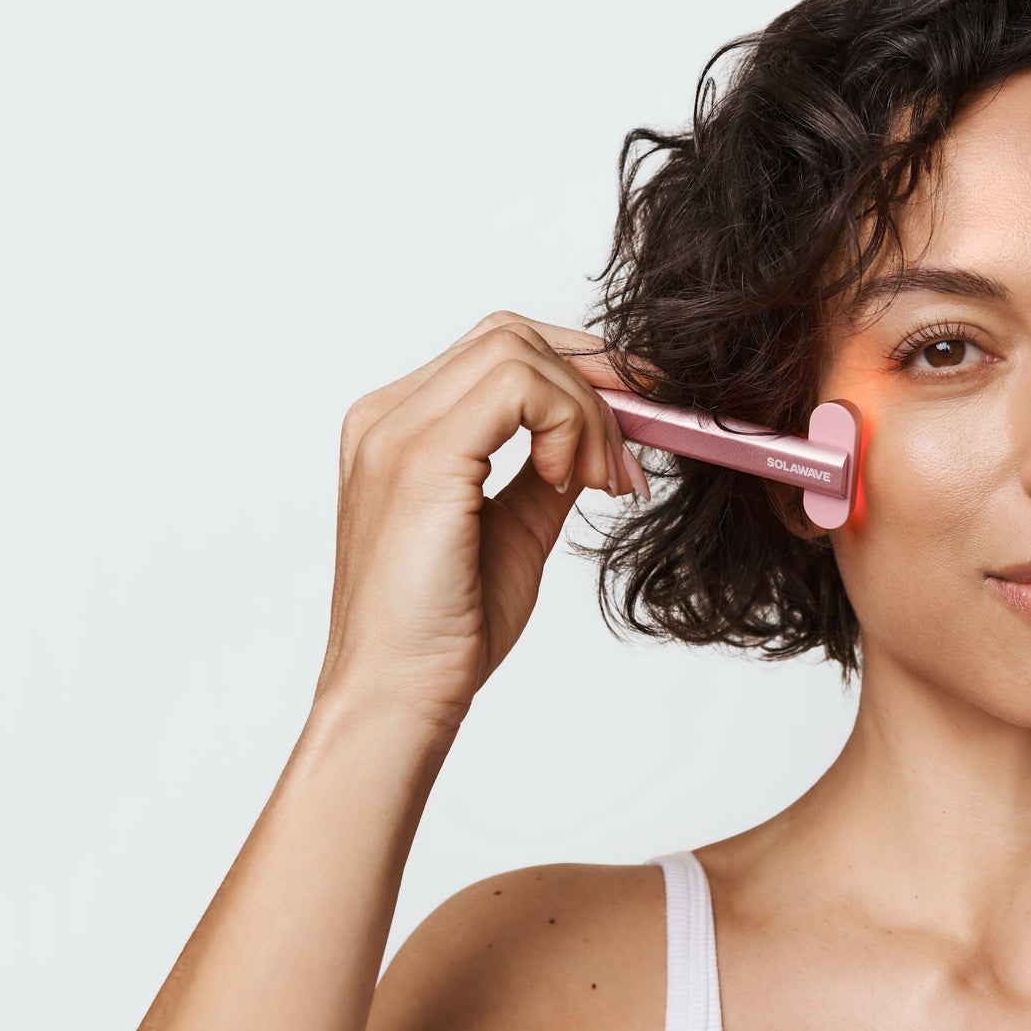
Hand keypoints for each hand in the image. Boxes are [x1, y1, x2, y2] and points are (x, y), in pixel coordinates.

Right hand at [313, 311, 653, 732]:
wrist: (399, 696)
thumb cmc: (447, 628)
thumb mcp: (517, 528)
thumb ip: (548, 471)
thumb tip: (600, 439)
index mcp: (401, 426)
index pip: (499, 349)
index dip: (581, 369)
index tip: (643, 411)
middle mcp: (387, 414)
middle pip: (511, 333)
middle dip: (594, 378)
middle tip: (634, 448)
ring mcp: (395, 430)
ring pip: (518, 349)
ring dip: (585, 410)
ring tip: (601, 482)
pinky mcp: (419, 457)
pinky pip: (515, 386)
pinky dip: (566, 422)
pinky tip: (573, 481)